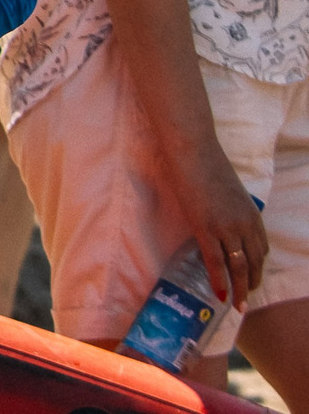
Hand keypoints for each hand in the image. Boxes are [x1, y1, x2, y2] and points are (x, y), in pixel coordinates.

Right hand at [160, 143, 266, 305]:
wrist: (193, 150)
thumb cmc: (207, 165)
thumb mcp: (229, 192)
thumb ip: (232, 211)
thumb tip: (223, 223)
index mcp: (253, 215)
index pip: (261, 251)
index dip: (256, 269)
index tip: (249, 279)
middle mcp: (245, 225)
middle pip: (254, 263)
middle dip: (250, 284)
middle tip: (244, 301)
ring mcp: (226, 227)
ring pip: (238, 267)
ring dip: (238, 290)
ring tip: (237, 305)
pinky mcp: (206, 228)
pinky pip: (215, 262)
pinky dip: (219, 281)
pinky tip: (219, 294)